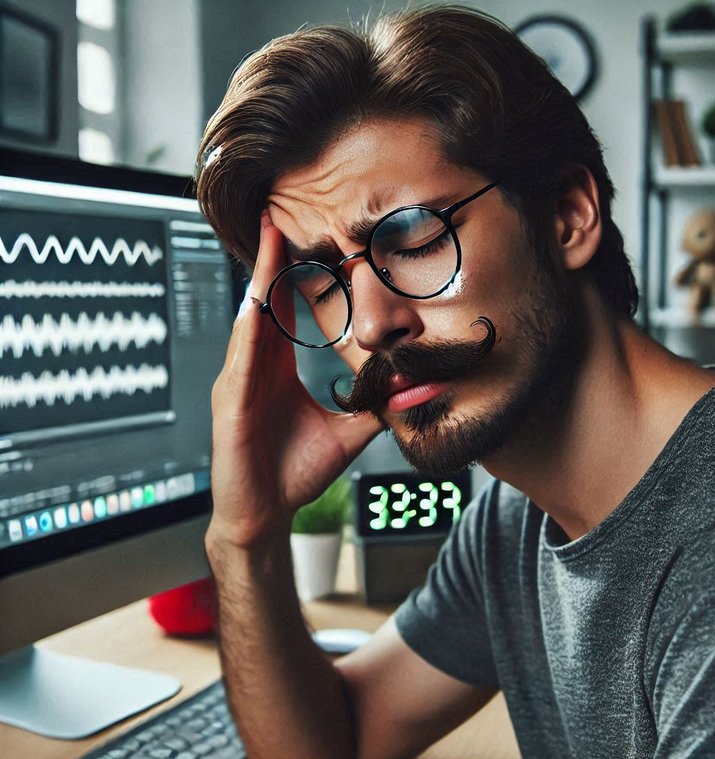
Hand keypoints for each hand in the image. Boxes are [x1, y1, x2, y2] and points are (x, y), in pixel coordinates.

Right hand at [208, 211, 380, 548]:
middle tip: (281, 214)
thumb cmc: (292, 472)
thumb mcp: (345, 431)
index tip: (310, 238)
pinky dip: (250, 329)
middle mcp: (253, 367)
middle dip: (271, 258)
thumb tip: (408, 386)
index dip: (292, 274)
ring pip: (250, 320)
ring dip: (260, 279)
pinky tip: (258, 303)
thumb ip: (371, 405)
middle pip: (262, 302)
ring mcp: (238, 382)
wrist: (263, 515)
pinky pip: (243, 360)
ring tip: (271, 239)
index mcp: (274, 369)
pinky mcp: (233, 404)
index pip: (282, 310)